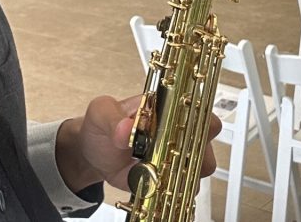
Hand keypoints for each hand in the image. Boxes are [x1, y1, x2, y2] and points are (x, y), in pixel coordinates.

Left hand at [55, 94, 220, 192]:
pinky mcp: (166, 181)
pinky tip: (151, 186)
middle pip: (206, 145)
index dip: (203, 122)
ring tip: (157, 173)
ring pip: (198, 171)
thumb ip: (112, 117)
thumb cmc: (102, 125)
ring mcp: (174, 158)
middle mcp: (177, 133)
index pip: (199, 111)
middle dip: (197, 155)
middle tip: (170, 157)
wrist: (93, 153)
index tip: (187, 131)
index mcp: (168, 109)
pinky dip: (170, 192)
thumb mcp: (101, 113)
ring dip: (182, 175)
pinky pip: (180, 190)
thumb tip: (126, 128)